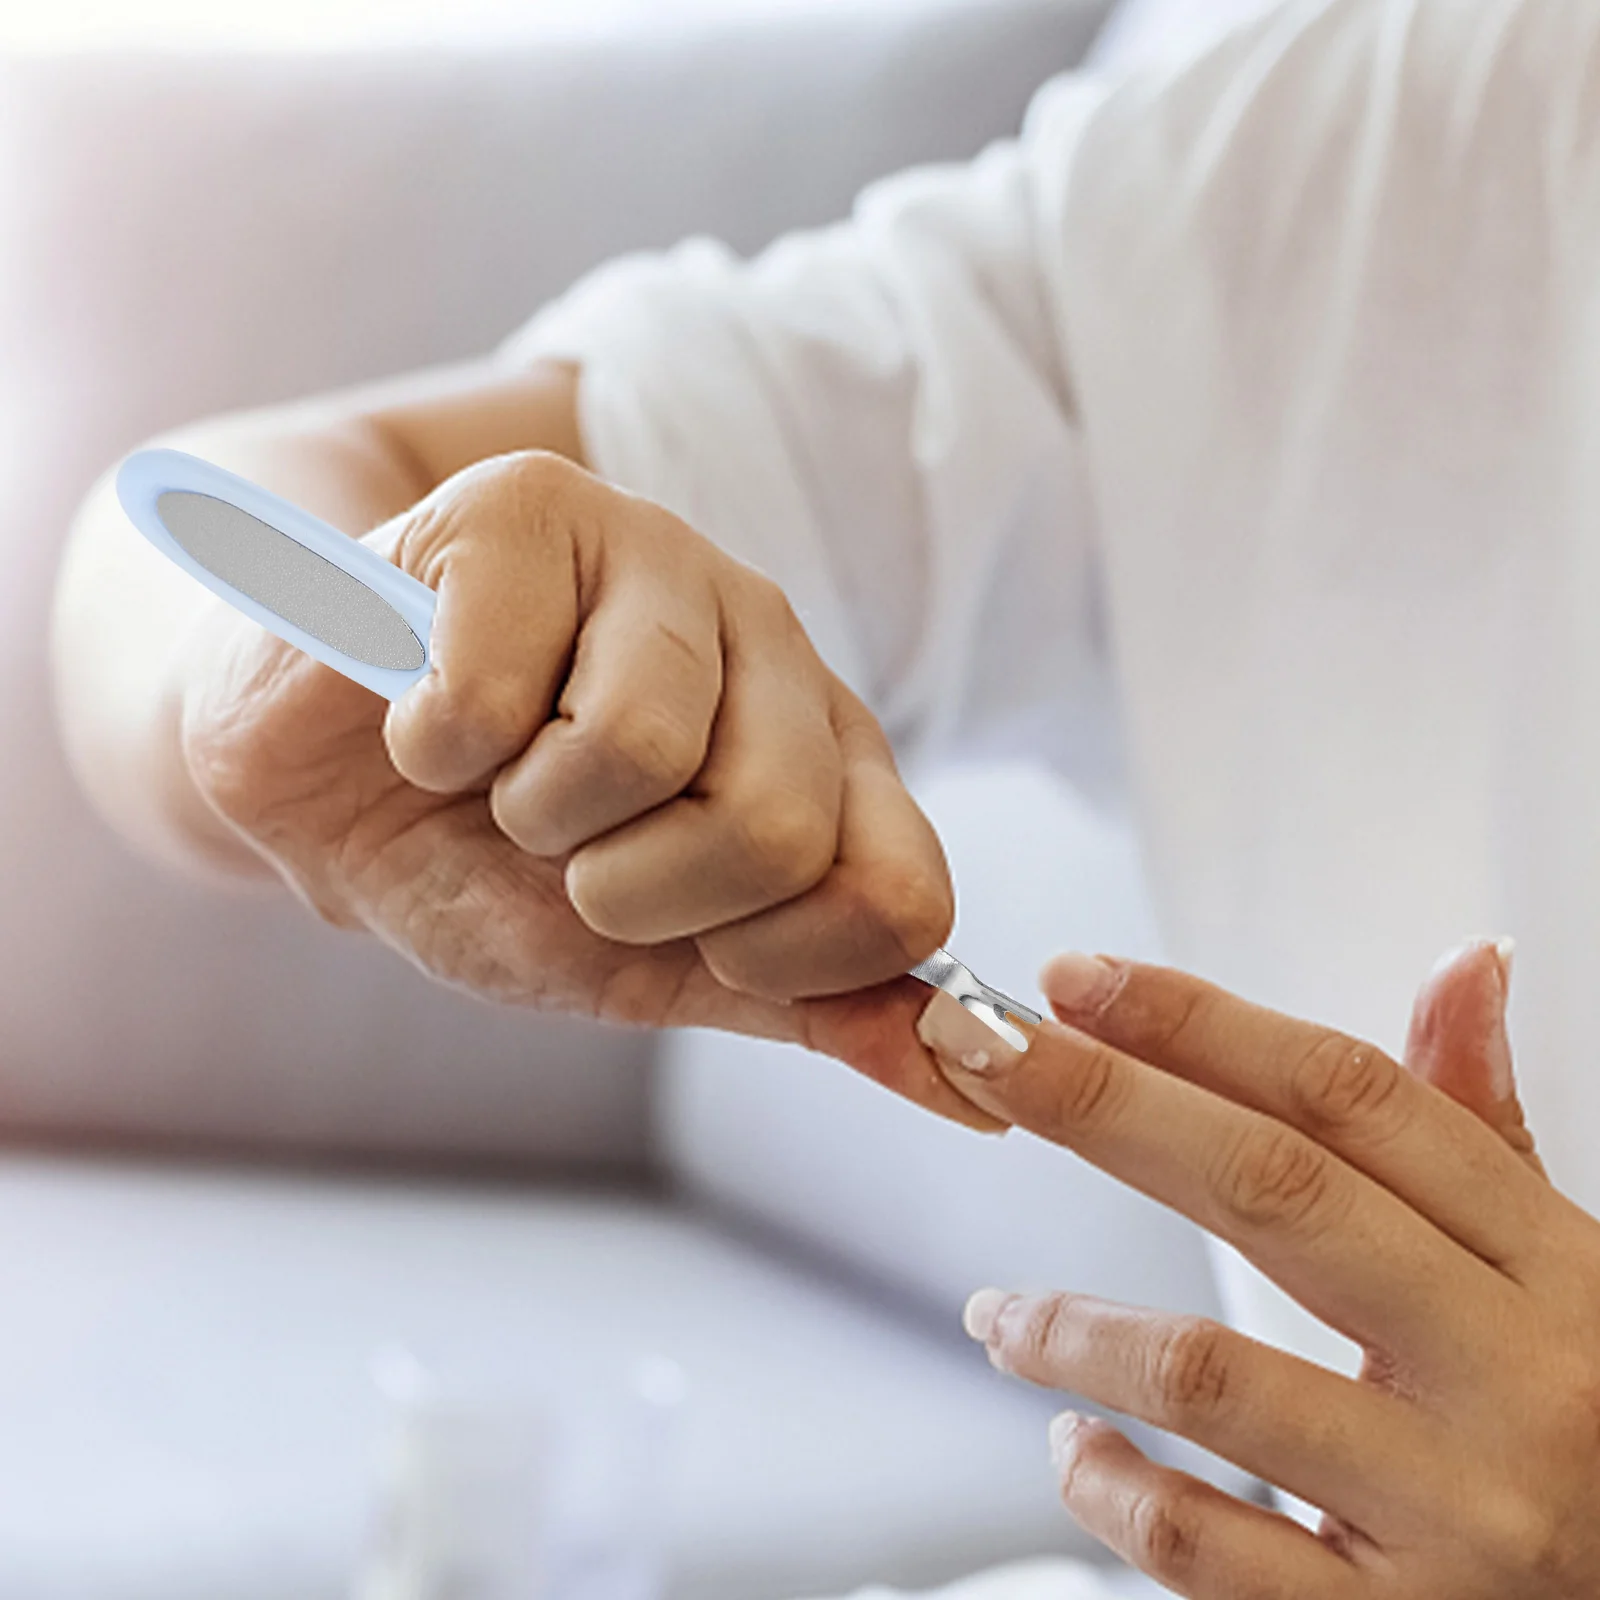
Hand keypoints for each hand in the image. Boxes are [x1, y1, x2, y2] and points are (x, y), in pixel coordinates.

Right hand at [175, 449, 989, 1127]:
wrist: (324, 778)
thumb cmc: (493, 867)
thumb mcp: (659, 966)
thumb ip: (813, 1006)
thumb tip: (982, 1093)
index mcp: (826, 753)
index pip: (903, 891)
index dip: (783, 960)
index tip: (690, 947)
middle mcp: (769, 641)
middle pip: (775, 828)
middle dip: (633, 895)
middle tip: (570, 851)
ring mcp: (657, 555)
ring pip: (636, 747)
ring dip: (531, 815)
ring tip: (501, 775)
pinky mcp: (528, 505)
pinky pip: (493, 694)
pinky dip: (434, 747)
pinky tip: (429, 711)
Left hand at [937, 939, 1599, 1594]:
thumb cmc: (1594, 1422)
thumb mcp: (1566, 1273)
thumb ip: (1482, 1131)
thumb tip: (1464, 961)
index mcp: (1548, 1263)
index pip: (1351, 1098)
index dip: (1198, 1022)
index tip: (1077, 977)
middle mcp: (1512, 1374)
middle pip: (1270, 1189)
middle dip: (1103, 1104)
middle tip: (983, 1052)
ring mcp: (1458, 1510)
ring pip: (1211, 1372)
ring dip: (1071, 1325)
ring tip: (996, 1316)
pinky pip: (1208, 1551)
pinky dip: (1111, 1490)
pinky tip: (1072, 1450)